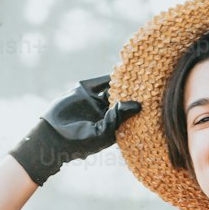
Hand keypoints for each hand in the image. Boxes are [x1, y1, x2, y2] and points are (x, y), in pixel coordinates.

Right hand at [9, 74, 141, 185]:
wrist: (51, 137)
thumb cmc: (80, 142)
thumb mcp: (102, 131)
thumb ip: (118, 117)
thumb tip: (138, 105)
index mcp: (113, 125)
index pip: (130, 112)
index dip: (140, 104)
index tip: (156, 95)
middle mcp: (106, 113)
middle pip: (124, 98)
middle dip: (135, 89)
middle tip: (152, 78)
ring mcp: (95, 101)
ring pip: (113, 87)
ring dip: (123, 79)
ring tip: (139, 69)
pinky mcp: (84, 92)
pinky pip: (99, 82)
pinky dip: (109, 76)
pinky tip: (121, 67)